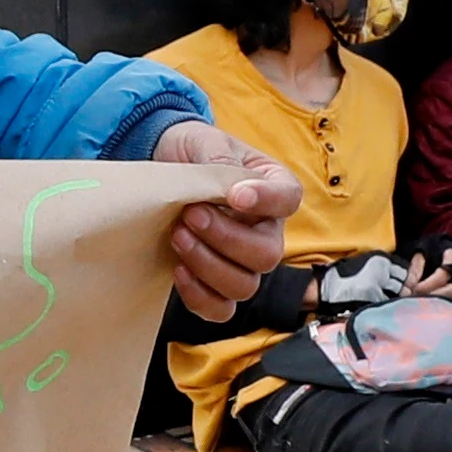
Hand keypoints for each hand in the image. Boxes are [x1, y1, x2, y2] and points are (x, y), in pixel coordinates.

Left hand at [150, 121, 293, 321]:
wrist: (162, 173)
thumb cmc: (193, 153)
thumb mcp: (205, 143)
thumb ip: (220, 161)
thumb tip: (231, 187)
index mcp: (273, 189)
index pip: (288, 199)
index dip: (267, 201)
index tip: (235, 196)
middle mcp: (266, 231)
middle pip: (267, 255)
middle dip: (225, 239)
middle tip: (190, 215)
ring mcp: (243, 262)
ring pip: (244, 285)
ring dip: (207, 265)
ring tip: (178, 236)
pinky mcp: (216, 285)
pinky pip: (220, 308)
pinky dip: (199, 295)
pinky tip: (178, 269)